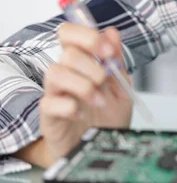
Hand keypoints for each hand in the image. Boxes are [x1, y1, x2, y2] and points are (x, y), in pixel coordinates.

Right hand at [40, 23, 132, 162]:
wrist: (101, 150)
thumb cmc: (107, 119)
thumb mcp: (122, 88)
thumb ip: (117, 61)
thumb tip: (112, 33)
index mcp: (83, 64)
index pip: (70, 34)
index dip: (87, 36)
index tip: (108, 50)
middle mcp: (67, 76)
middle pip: (67, 53)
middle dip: (93, 66)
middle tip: (106, 81)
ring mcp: (55, 95)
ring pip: (55, 73)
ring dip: (83, 85)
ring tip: (99, 101)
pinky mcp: (48, 117)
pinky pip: (49, 103)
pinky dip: (71, 107)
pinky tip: (83, 114)